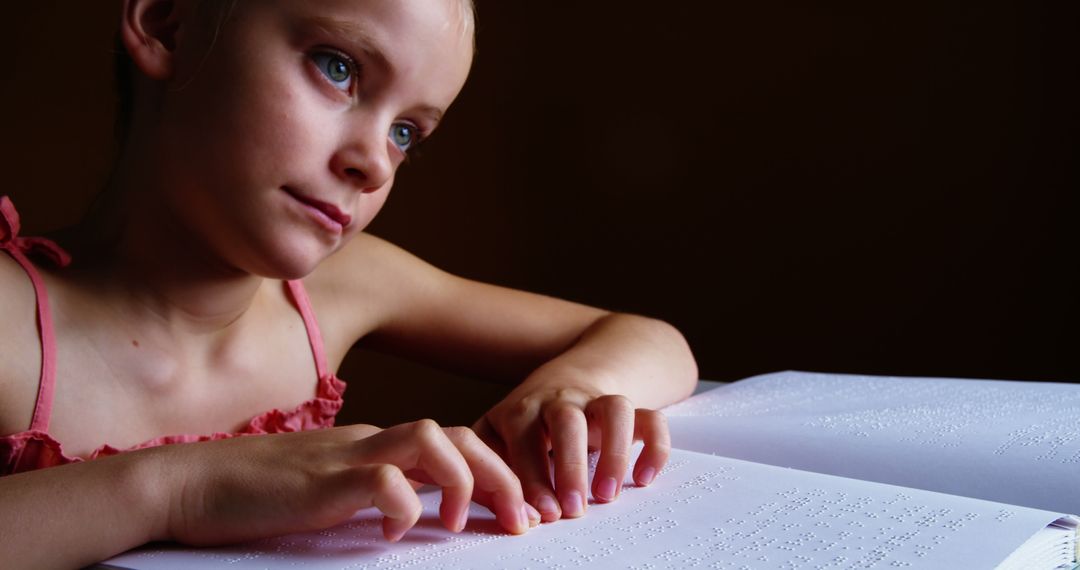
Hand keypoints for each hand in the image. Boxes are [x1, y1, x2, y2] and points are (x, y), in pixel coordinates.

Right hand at [155, 421, 537, 544]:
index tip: (518, 514)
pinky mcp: (320, 483)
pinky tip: (395, 533)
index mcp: (375, 445)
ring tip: (464, 522)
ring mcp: (345, 457)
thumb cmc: (253, 494)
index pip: (455, 442)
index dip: (497, 473)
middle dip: (504, 475)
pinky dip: (403, 507)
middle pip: (461, 435)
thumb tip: (413, 513)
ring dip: (465, 480)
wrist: (186, 484)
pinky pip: (382, 481)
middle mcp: (370, 443)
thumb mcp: (328, 490)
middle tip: (523, 521)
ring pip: (432, 441)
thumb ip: (371, 493)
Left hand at [473, 384, 670, 522]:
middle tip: (574, 511)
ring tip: (609, 496)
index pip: (524, 439)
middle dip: (571, 466)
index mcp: (522, 409)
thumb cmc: (523, 423)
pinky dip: (654, 446)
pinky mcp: (629, 407)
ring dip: (615, 452)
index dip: (532, 479)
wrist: (566, 378)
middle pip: (568, 420)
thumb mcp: (495, 436)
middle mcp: (560, 400)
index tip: (540, 515)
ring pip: (614, 409)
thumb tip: (488, 513)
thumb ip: (486, 468)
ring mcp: (597, 401)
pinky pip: (651, 417)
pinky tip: (645, 478)